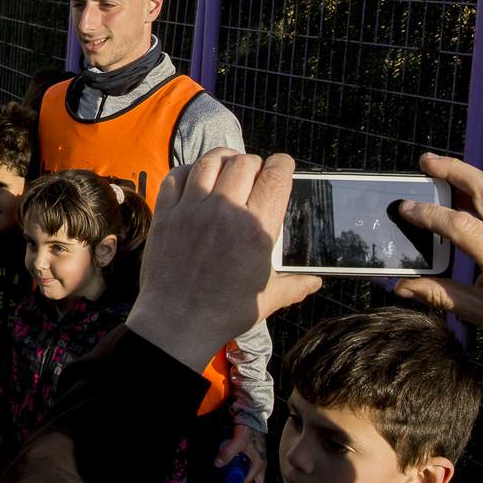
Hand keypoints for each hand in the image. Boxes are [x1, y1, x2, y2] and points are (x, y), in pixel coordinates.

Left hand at [127, 149, 321, 371]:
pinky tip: (195, 177)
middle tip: (254, 172)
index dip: (282, 164)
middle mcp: (225, 212)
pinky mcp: (166, 215)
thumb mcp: (267, 299)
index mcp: (256, 229)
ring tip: (227, 166)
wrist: (176, 323)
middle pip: (244, 163)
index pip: (275, 178)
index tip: (283, 165)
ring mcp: (192, 211)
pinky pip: (176, 177)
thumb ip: (295, 285)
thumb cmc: (224, 313)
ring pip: (209, 162)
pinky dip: (188, 171)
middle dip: (254, 163)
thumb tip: (316, 282)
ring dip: (223, 159)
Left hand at [216, 424, 266, 482]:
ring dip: (249, 475)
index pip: (249, 481)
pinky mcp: (258, 452)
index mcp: (259, 464)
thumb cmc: (247, 431)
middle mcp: (262, 463)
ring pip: (257, 473)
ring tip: (239, 476)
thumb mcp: (236, 442)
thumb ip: (227, 453)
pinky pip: (254, 465)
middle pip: (258, 480)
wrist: (253, 418)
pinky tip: (241, 464)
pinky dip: (248, 467)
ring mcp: (261, 457)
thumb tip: (217, 464)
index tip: (230, 482)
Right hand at [394, 153, 482, 345]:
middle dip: (454, 170)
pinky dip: (481, 189)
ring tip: (440, 168)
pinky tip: (462, 191)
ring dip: (467, 175)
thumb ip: (441, 295)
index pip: (462, 226)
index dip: (431, 215)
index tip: (407, 209)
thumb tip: (402, 287)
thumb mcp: (482, 313)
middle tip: (426, 162)